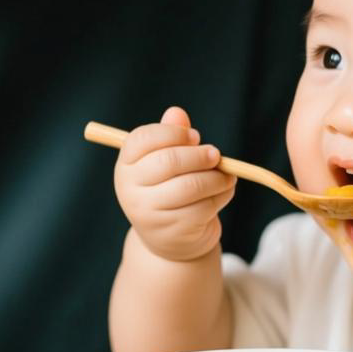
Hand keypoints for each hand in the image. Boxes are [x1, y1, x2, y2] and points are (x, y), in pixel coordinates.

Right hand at [113, 106, 235, 261]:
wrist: (170, 239)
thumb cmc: (170, 188)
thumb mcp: (166, 162)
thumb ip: (171, 136)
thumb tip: (176, 112)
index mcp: (126, 165)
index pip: (142, 139)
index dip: (172, 133)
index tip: (194, 136)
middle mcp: (130, 190)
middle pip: (168, 161)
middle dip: (199, 155)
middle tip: (215, 155)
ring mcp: (149, 213)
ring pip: (190, 186)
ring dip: (216, 177)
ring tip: (226, 175)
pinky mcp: (172, 231)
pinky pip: (204, 207)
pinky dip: (221, 195)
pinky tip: (224, 191)